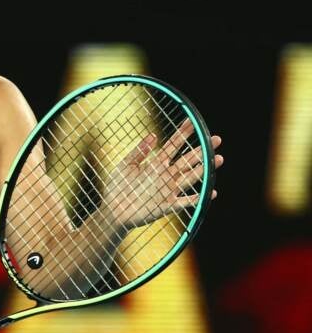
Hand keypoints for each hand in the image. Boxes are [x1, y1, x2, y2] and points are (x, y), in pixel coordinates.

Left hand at [104, 119, 223, 227]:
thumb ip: (139, 151)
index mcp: (156, 163)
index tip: (193, 122)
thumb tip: (153, 135)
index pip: (173, 145)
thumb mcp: (126, 164)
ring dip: (204, 169)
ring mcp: (168, 190)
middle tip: (216, 139)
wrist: (112, 210)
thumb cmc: (118, 186)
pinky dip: (197, 198)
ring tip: (219, 158)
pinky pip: (185, 202)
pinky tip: (211, 192)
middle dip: (202, 149)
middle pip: (187, 160)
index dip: (183, 134)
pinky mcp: (166, 206)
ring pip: (190, 177)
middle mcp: (165, 175)